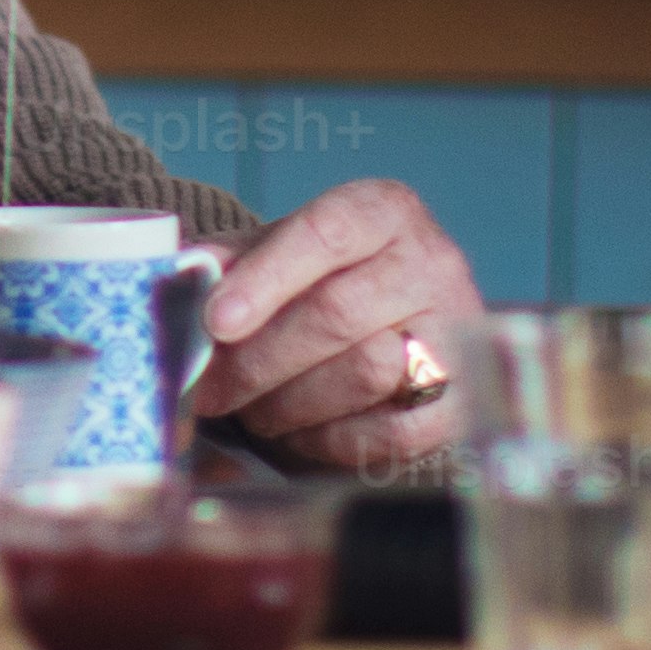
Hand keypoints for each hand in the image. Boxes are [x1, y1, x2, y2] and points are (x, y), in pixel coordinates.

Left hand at [194, 180, 474, 471]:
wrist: (400, 329)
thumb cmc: (324, 284)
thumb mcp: (277, 253)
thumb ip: (231, 260)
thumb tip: (188, 274)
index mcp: (384, 210)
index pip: (325, 233)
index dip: (266, 279)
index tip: (216, 321)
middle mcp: (432, 261)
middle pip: (336, 313)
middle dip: (257, 361)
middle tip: (207, 389)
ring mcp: (458, 330)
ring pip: (366, 373)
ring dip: (289, 402)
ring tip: (251, 407)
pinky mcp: (462, 398)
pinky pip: (391, 431)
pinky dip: (332, 439)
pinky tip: (299, 430)